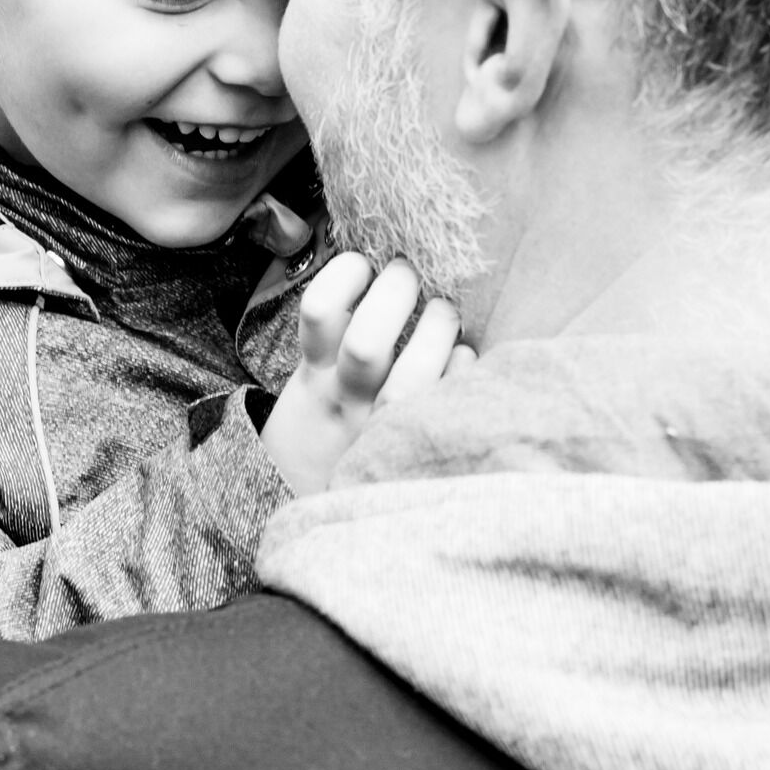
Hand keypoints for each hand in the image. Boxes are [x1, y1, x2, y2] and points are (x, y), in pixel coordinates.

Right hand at [260, 253, 467, 496]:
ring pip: (410, 381)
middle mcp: (347, 402)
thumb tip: (372, 268)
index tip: (361, 261)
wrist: (307, 508)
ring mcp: (379, 428)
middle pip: (368, 344)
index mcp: (314, 377)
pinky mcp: (408, 446)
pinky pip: (441, 408)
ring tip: (441, 310)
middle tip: (410, 274)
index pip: (319, 313)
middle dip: (397, 296)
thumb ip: (331, 343)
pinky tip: (463, 358)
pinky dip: (460, 373)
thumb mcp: (307, 390)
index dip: (343, 279)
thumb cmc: (318, 436)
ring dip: (434, 333)